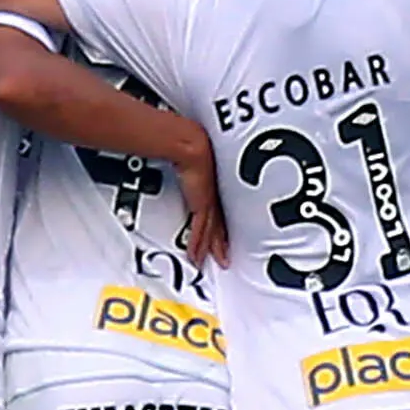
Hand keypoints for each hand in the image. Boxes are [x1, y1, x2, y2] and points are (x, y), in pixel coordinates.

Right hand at [173, 142, 227, 267]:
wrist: (194, 147)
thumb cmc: (195, 147)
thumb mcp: (194, 160)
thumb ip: (190, 167)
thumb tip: (184, 163)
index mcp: (212, 188)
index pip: (218, 212)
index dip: (220, 227)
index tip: (222, 237)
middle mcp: (213, 197)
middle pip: (218, 226)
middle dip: (221, 244)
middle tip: (224, 258)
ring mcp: (208, 203)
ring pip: (211, 232)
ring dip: (210, 249)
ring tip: (213, 262)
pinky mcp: (201, 206)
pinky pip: (200, 231)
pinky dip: (197, 245)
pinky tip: (196, 256)